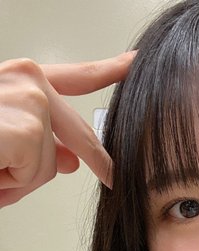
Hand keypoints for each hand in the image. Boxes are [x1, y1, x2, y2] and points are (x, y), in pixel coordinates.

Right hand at [0, 52, 134, 207]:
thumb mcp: (3, 147)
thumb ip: (42, 147)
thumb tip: (73, 160)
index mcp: (18, 81)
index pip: (73, 77)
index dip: (108, 72)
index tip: (132, 65)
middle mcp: (23, 79)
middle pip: (74, 134)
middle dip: (77, 161)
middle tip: (101, 175)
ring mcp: (27, 98)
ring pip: (50, 164)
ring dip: (16, 178)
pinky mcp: (27, 125)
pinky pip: (36, 172)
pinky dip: (8, 183)